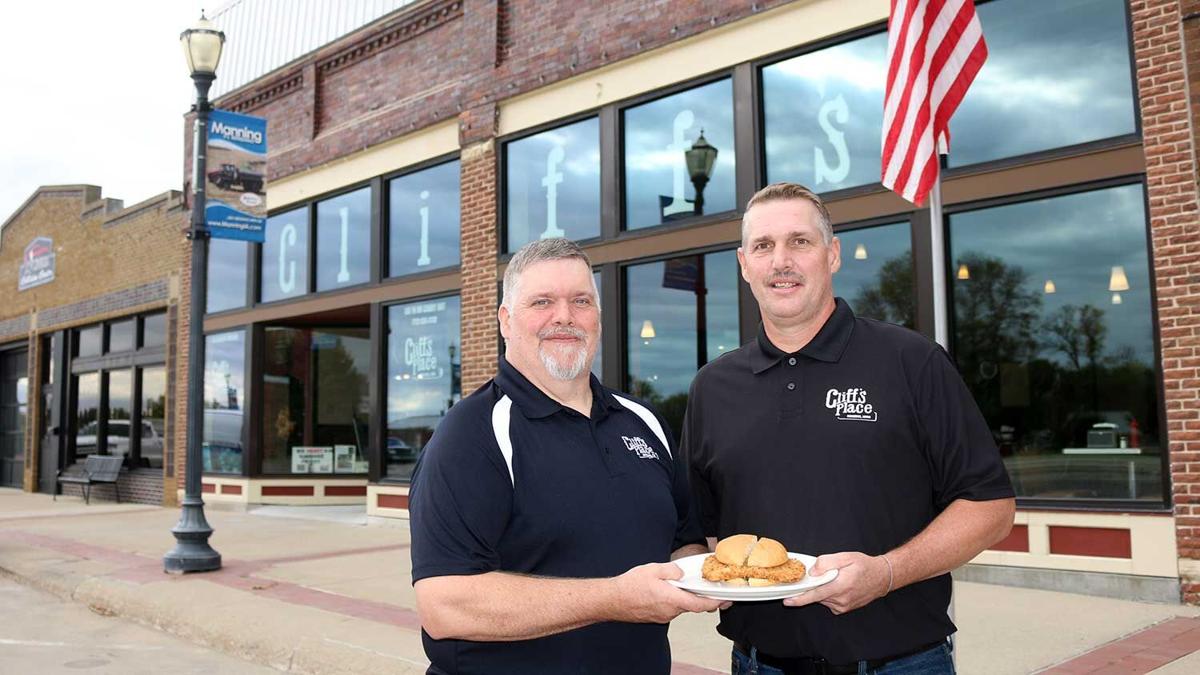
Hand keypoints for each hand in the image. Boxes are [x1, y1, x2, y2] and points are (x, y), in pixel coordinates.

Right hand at [611, 563, 728, 622]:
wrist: (612, 600)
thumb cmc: (629, 586)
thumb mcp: (653, 569)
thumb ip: (672, 570)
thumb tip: (681, 572)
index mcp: (672, 599)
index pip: (700, 605)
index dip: (715, 603)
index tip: (724, 600)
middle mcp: (670, 611)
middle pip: (691, 606)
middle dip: (699, 597)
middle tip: (706, 589)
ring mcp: (663, 616)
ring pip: (680, 607)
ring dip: (683, 597)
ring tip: (677, 585)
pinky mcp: (656, 617)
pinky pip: (670, 609)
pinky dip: (673, 600)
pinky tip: (665, 591)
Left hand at [782, 552, 888, 614]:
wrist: (881, 577)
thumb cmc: (864, 565)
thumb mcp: (845, 557)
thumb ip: (826, 562)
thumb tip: (813, 572)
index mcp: (840, 586)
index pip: (815, 595)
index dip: (800, 599)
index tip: (787, 601)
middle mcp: (841, 599)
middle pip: (817, 595)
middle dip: (813, 586)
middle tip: (822, 575)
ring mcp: (843, 606)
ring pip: (822, 598)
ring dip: (822, 589)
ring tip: (835, 579)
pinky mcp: (844, 609)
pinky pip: (829, 602)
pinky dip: (828, 594)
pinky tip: (838, 586)